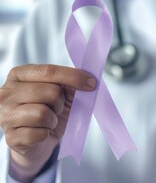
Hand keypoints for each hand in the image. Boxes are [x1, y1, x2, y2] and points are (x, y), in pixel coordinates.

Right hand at [0, 64, 95, 180]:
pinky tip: (42, 132)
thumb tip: (88, 81)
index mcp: (19, 75)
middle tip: (57, 108)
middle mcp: (7, 92)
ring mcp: (5, 115)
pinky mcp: (11, 138)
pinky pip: (39, 133)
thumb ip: (70, 83)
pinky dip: (46, 133)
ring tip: (49, 120)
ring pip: (43, 113)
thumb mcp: (60, 92)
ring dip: (53, 119)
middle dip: (61, 102)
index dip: (73, 76)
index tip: (91, 82)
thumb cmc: (48, 110)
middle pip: (50, 92)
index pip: (49, 71)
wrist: (37, 139)